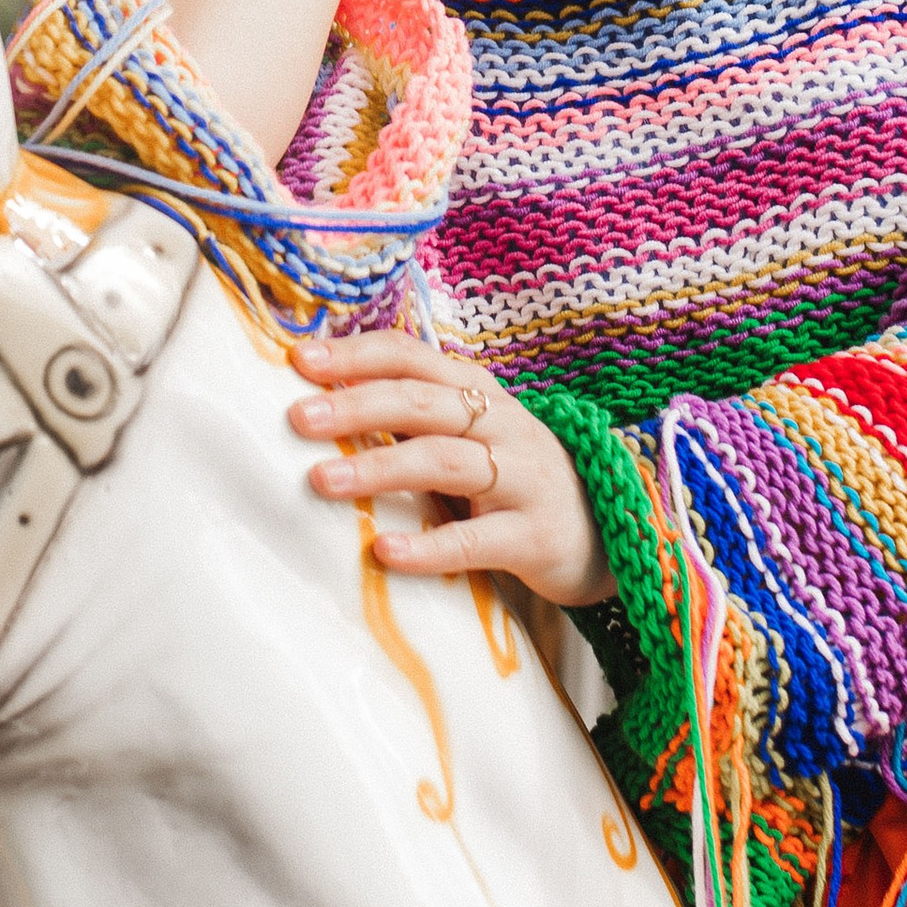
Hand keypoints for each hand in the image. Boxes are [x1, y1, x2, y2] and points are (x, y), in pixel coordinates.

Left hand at [288, 331, 610, 607]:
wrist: (609, 530)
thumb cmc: (515, 479)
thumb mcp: (472, 433)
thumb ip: (413, 416)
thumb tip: (322, 399)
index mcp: (478, 392)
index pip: (412, 356)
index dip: (357, 354)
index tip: (298, 362)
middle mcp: (502, 425)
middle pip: (422, 403)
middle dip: (357, 406)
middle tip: (297, 418)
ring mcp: (522, 479)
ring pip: (445, 461)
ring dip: (380, 467)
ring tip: (322, 479)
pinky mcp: (533, 537)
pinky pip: (475, 540)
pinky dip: (428, 546)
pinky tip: (383, 552)